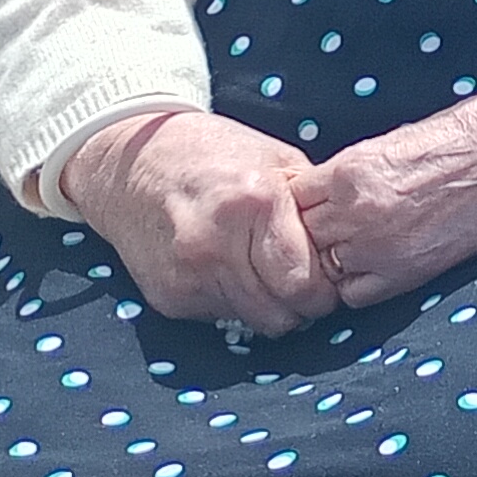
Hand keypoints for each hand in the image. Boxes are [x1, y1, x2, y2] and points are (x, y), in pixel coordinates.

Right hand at [66, 110, 339, 335]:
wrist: (129, 166)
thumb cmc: (211, 154)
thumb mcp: (274, 159)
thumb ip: (311, 203)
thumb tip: (347, 244)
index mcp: (255, 204)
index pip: (304, 283)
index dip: (325, 290)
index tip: (329, 280)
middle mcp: (218, 245)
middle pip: (282, 313)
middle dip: (302, 305)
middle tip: (305, 285)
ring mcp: (189, 276)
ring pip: (255, 322)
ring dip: (270, 307)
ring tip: (269, 275)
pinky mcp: (168, 297)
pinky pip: (222, 317)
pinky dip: (236, 303)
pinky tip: (232, 272)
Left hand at [287, 94, 476, 314]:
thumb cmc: (466, 134)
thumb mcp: (391, 141)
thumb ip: (349, 172)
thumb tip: (319, 194)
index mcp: (349, 171)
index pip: (289, 199)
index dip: (299, 200)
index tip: (311, 200)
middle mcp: (356, 213)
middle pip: (297, 236)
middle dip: (307, 231)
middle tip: (325, 227)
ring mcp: (380, 249)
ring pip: (319, 268)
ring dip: (327, 259)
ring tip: (348, 245)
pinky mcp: (406, 275)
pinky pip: (352, 295)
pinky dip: (352, 284)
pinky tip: (369, 265)